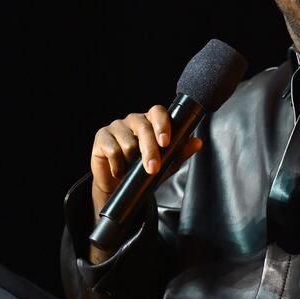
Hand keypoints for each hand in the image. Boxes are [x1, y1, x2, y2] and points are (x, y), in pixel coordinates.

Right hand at [90, 104, 201, 221]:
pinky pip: (112, 150)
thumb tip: (197, 142)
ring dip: (132, 161)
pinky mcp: (101, 137)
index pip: (158, 112)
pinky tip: (120, 172)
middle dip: (150, 152)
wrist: (118, 185)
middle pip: (144, 129)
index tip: (166, 142)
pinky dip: (118, 166)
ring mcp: (116, 126)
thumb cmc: (143, 170)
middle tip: (153, 169)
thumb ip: (181, 152)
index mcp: (151, 122)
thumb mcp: (166, 164)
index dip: (162, 125)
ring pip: (128, 142)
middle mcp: (134, 120)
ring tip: (132, 170)